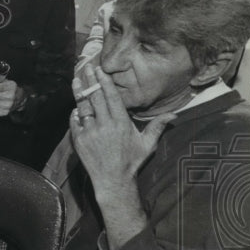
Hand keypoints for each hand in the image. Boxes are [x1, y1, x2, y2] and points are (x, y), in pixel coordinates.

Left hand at [69, 64, 173, 197]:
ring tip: (76, 81)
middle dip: (90, 81)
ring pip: (83, 107)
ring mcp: (90, 132)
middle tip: (86, 68)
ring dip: (79, 93)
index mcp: (121, 122)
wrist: (112, 180)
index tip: (99, 69)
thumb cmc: (131, 161)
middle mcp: (105, 125)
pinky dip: (75, 113)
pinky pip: (75, 121)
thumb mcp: (147, 144)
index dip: (104, 81)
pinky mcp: (79, 140)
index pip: (111, 96)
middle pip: (95, 97)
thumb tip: (174, 115)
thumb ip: (157, 126)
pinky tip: (76, 106)